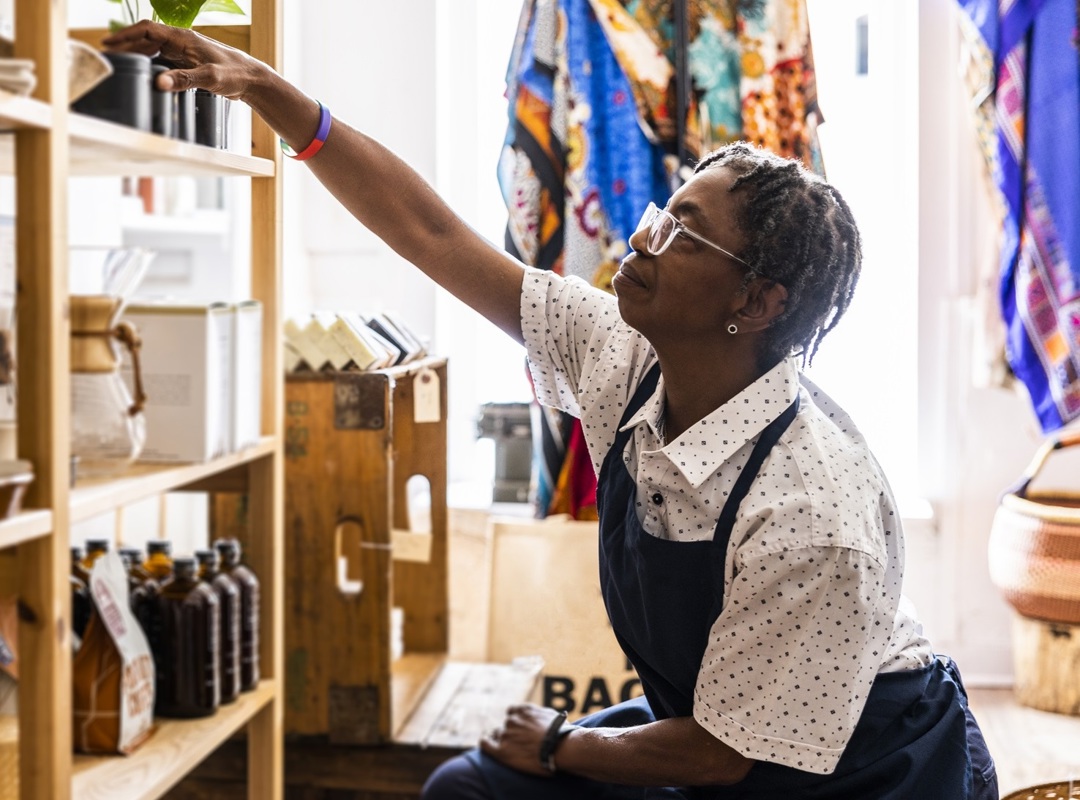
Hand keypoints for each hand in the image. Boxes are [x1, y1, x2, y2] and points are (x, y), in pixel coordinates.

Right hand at [102, 20, 265, 101]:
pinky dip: (151, 64)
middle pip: (146, 39)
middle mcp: (182, 41)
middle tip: (108, 58)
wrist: (253, 79)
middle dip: (126, 46)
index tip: (108, 43)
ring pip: (154, 49)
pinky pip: (164, 60)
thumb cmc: (235, 73)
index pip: (147, 30)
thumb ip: (183, 79)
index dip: (125, 35)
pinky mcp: (189, 63)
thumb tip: (158, 83)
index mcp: (183, 37)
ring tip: (121, 65)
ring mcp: (185, 52)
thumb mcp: (209, 78)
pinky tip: (145, 74)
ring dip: (137, 55)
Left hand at [479, 704, 562, 777]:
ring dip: (503, 741)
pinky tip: (486, 744)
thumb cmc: (561, 733)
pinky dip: (485, 743)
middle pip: (506, 725)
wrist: (560, 747)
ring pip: (498, 735)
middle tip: (520, 744)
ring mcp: (506, 735)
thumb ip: (540, 714)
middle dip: (511, 732)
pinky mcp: (501, 751)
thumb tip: (541, 716)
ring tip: (512, 750)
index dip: (515, 720)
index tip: (519, 728)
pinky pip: (485, 744)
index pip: (512, 712)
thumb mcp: (551, 715)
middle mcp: (512, 720)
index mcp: (523, 710)